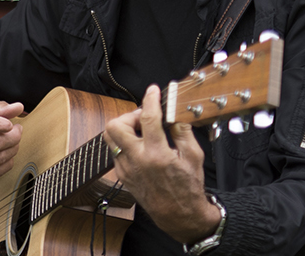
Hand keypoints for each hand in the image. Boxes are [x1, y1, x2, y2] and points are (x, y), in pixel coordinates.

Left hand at [103, 84, 218, 242]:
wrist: (178, 214)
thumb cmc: (188, 188)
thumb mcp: (194, 156)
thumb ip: (183, 131)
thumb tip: (174, 113)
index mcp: (157, 155)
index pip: (147, 118)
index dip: (150, 99)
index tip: (153, 91)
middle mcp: (137, 161)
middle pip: (115, 126)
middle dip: (129, 115)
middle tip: (144, 117)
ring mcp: (126, 168)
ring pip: (111, 138)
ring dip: (125, 128)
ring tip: (142, 131)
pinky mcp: (121, 175)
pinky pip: (115, 150)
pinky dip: (125, 142)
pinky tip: (140, 146)